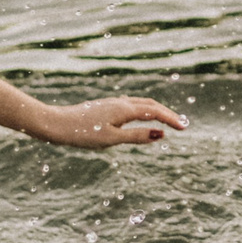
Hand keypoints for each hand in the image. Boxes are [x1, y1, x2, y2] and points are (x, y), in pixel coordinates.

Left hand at [29, 96, 188, 148]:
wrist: (57, 124)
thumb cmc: (83, 133)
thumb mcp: (112, 139)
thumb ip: (137, 136)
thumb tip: (160, 134)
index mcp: (125, 109)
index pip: (155, 112)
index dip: (171, 119)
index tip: (184, 128)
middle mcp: (121, 103)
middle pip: (151, 104)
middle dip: (167, 113)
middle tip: (180, 125)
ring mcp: (112, 104)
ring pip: (140, 104)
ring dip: (156, 111)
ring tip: (164, 121)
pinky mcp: (105, 107)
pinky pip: (131, 106)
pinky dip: (143, 111)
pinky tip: (139, 117)